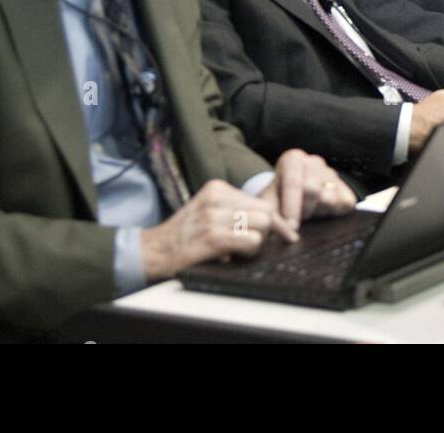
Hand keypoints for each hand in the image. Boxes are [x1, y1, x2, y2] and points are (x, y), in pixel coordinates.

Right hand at [138, 179, 292, 281]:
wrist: (154, 251)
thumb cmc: (185, 235)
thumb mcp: (209, 211)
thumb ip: (235, 211)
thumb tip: (271, 221)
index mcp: (217, 188)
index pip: (260, 200)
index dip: (276, 219)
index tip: (289, 232)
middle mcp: (217, 198)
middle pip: (265, 212)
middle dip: (266, 231)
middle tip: (249, 244)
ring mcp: (215, 216)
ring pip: (262, 226)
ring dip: (256, 243)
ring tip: (236, 249)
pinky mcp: (214, 237)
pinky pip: (252, 241)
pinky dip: (248, 251)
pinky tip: (231, 254)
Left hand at [261, 148, 355, 229]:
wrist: (294, 200)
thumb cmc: (279, 199)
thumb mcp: (269, 204)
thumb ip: (273, 216)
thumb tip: (290, 234)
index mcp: (292, 160)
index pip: (294, 183)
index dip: (292, 207)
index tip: (291, 227)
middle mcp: (314, 162)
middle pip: (312, 189)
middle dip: (304, 210)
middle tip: (298, 217)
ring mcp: (332, 174)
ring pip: (329, 198)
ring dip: (317, 213)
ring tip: (308, 212)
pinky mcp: (347, 189)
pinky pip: (345, 205)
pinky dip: (333, 214)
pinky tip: (321, 212)